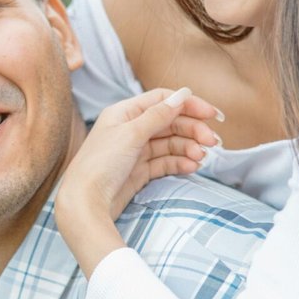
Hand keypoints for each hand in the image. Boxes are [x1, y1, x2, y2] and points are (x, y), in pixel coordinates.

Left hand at [55, 87, 220, 275]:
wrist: (84, 205)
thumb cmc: (100, 165)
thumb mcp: (131, 134)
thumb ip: (159, 114)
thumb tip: (184, 93)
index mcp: (124, 113)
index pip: (163, 100)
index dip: (189, 105)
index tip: (212, 115)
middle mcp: (130, 129)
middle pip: (170, 122)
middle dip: (193, 130)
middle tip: (214, 142)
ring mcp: (135, 151)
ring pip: (170, 143)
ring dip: (189, 148)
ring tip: (201, 158)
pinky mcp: (139, 171)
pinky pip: (165, 162)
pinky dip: (180, 163)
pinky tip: (193, 167)